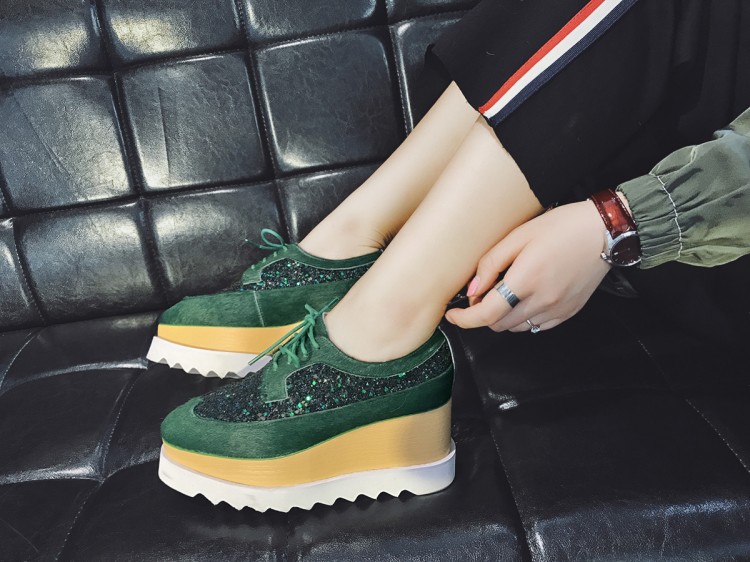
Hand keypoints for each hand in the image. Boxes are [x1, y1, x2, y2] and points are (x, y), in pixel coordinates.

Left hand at [445, 200, 610, 331]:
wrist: (604, 233)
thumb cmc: (562, 227)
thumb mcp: (518, 236)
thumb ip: (491, 264)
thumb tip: (472, 290)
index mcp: (526, 279)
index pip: (486, 313)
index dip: (464, 319)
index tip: (453, 315)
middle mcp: (542, 300)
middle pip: (498, 324)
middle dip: (483, 313)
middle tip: (484, 292)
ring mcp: (557, 309)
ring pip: (516, 328)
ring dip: (503, 316)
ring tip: (507, 291)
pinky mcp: (568, 312)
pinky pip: (537, 326)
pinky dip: (523, 317)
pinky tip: (526, 297)